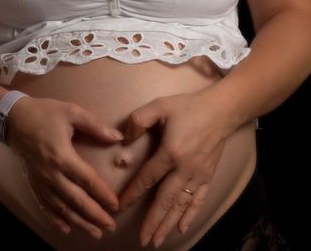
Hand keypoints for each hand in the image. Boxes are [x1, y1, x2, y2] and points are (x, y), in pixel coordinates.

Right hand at [7, 96, 123, 238]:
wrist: (12, 119)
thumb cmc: (44, 113)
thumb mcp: (71, 112)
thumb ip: (95, 125)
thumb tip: (118, 137)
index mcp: (62, 156)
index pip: (87, 180)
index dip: (102, 194)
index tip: (116, 206)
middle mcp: (51, 173)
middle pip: (76, 199)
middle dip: (94, 215)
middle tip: (110, 227)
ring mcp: (40, 181)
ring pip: (62, 207)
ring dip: (79, 221)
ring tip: (95, 233)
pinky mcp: (33, 183)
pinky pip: (45, 205)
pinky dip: (55, 218)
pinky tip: (66, 229)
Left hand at [117, 90, 236, 247]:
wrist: (222, 110)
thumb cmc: (188, 107)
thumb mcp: (159, 106)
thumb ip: (138, 120)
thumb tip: (124, 139)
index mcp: (170, 153)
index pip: (147, 178)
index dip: (132, 194)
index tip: (120, 207)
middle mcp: (185, 169)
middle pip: (165, 200)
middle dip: (152, 222)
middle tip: (142, 240)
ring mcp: (198, 175)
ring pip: (180, 205)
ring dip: (168, 224)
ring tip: (157, 240)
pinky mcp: (208, 176)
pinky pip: (198, 200)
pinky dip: (190, 216)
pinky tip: (182, 228)